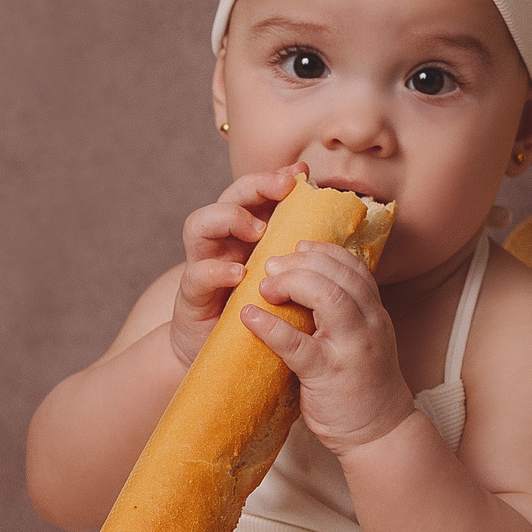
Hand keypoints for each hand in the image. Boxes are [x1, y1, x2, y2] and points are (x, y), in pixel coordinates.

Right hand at [168, 164, 305, 367]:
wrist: (221, 357)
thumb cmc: (257, 317)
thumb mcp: (282, 283)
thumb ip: (298, 259)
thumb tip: (339, 233)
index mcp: (246, 237)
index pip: (256, 195)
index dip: (275, 179)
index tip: (301, 173)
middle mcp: (221, 243)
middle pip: (228, 198)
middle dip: (254, 187)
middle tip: (282, 187)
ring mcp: (203, 265)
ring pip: (199, 225)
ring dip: (229, 220)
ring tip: (257, 230)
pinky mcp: (192, 296)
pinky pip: (197, 275)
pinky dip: (217, 270)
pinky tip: (238, 274)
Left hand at [246, 239, 416, 455]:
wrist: (380, 434)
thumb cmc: (362, 385)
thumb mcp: (362, 340)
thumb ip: (344, 314)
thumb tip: (306, 285)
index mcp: (375, 314)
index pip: (354, 267)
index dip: (324, 251)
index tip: (298, 246)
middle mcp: (369, 325)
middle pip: (340, 276)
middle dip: (303, 262)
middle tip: (272, 265)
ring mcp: (350, 349)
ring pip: (329, 299)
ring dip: (293, 283)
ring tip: (265, 286)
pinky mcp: (328, 375)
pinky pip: (297, 345)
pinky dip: (271, 327)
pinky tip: (248, 316)